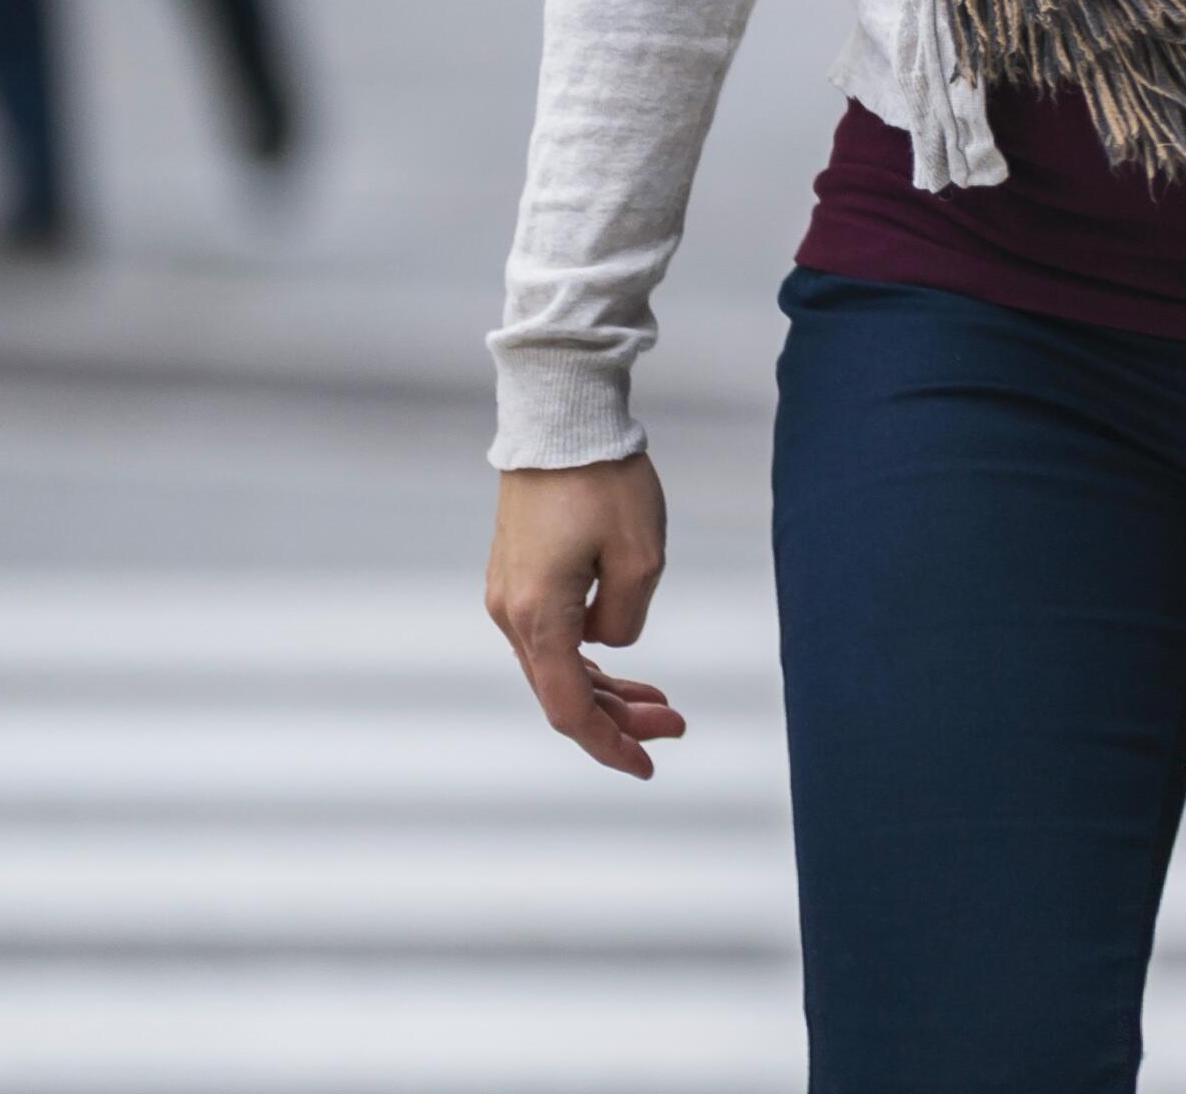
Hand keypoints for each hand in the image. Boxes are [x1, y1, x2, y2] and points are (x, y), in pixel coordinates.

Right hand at [487, 453, 684, 777]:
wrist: (561, 420)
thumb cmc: (604, 481)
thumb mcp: (641, 557)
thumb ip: (626, 620)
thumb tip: (606, 643)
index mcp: (539, 617)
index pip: (569, 708)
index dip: (609, 744)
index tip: (647, 763)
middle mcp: (512, 614)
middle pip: (563, 691)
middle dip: (619, 718)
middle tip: (676, 726)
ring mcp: (509, 595)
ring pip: (557, 665)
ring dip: (606, 687)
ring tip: (660, 703)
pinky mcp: (518, 576)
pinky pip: (553, 635)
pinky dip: (587, 656)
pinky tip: (621, 665)